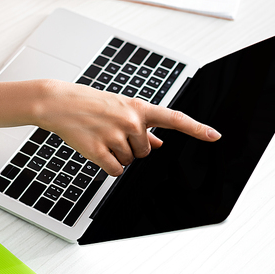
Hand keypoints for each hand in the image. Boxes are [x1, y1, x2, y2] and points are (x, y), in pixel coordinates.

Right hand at [33, 81, 220, 176]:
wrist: (60, 103)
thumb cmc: (90, 104)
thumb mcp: (120, 108)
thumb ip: (143, 126)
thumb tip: (159, 142)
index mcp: (139, 108)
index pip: (174, 118)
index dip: (196, 128)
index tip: (214, 136)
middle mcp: (131, 121)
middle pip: (145, 152)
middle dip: (131, 147)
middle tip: (113, 133)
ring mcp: (116, 135)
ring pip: (130, 161)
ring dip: (117, 155)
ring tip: (101, 137)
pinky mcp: (100, 149)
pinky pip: (116, 170)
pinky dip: (109, 166)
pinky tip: (97, 150)